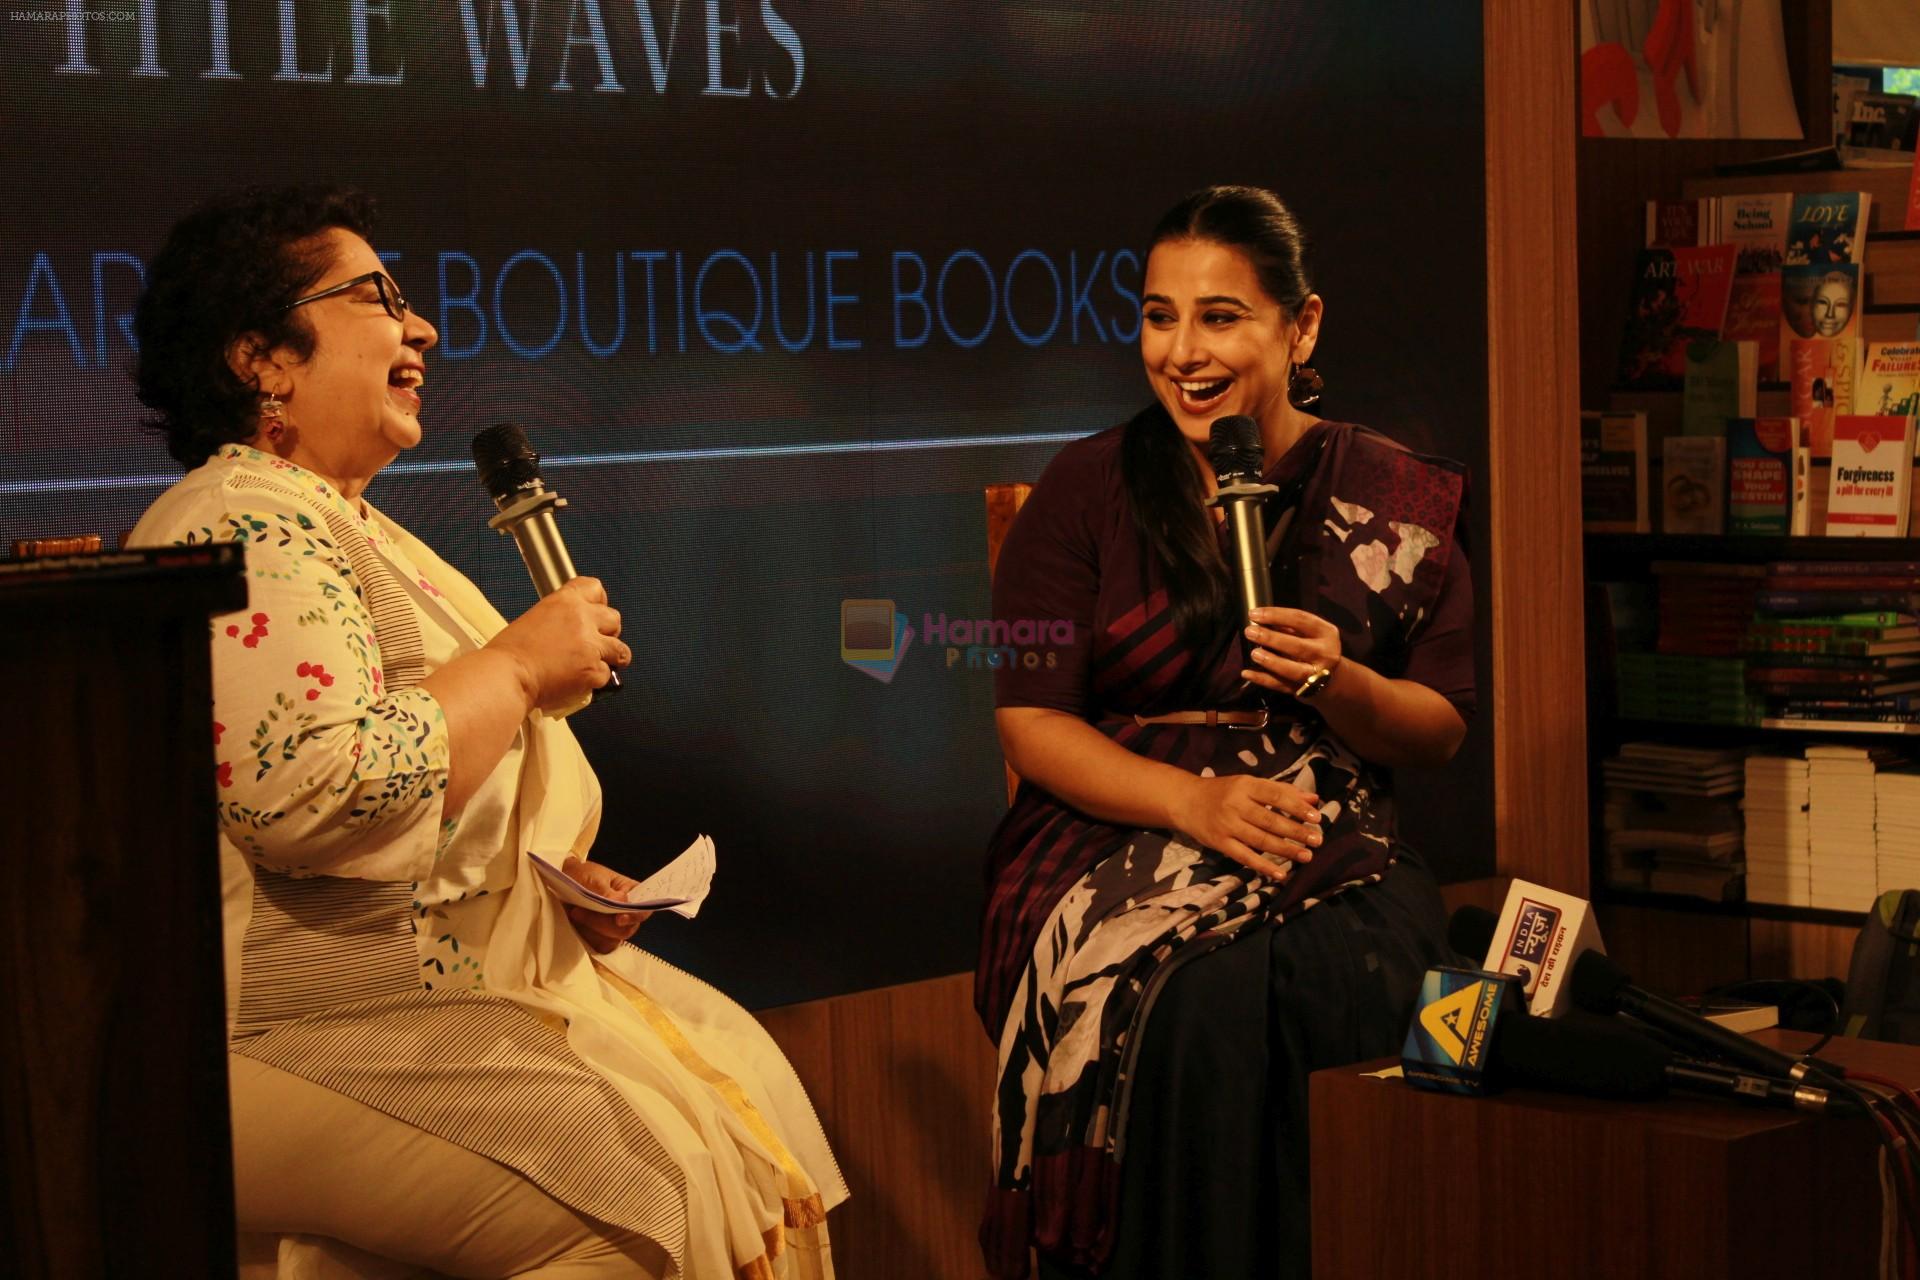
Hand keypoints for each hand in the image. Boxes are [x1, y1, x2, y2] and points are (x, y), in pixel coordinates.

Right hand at [486, 577, 629, 713]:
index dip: (599, 601)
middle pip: (614, 619)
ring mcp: (591, 644)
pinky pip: (606, 675)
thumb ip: (558, 621)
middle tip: (595, 644)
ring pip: (620, 649)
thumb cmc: (508, 654)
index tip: (597, 611)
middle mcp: (582, 618)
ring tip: (596, 665)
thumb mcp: (533, 620)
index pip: (594, 588)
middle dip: (608, 632)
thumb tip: (568, 633)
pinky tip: (578, 682)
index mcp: (564, 601)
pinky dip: (595, 681)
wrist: (506, 676)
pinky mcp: (593, 670)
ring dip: (611, 658)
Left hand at [561, 855, 650, 953]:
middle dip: (604, 923)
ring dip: (592, 928)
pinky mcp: (601, 938)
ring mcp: (614, 927)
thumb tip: (622, 902)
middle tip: (580, 912)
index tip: (619, 918)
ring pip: (613, 939)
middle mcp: (627, 912)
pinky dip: (587, 937)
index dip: (636, 915)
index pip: (644, 908)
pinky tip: (576, 923)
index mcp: (632, 893)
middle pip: (627, 928)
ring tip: (575, 912)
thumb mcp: (594, 878)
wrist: (560, 886)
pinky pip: (600, 945)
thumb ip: (608, 892)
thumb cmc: (582, 875)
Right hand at [1166, 773, 1323, 881]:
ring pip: (1260, 840)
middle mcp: (1235, 804)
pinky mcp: (1220, 843)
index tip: (1317, 817)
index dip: (1297, 807)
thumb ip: (1281, 790)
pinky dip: (1263, 866)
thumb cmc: (1223, 791)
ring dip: (1286, 849)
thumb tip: (1314, 800)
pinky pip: (1244, 857)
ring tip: (1307, 856)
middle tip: (1317, 840)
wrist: (1185, 801)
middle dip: (1296, 831)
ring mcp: (1227, 825)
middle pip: (1270, 820)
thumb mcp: (1249, 784)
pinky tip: (1280, 874)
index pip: (1276, 795)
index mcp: (1245, 785)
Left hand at [1242, 606, 1342, 699]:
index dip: (1276, 615)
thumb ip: (1290, 626)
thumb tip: (1261, 619)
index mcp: (1326, 633)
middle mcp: (1325, 654)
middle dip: (1271, 638)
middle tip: (1250, 632)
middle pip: (1297, 646)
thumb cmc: (1315, 648)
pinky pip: (1280, 685)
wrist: (1332, 679)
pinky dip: (1262, 679)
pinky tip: (1247, 673)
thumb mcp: (1311, 632)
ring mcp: (1316, 675)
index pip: (1300, 619)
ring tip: (1254, 653)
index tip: (1254, 614)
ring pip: (1292, 669)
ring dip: (1270, 661)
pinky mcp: (1304, 690)